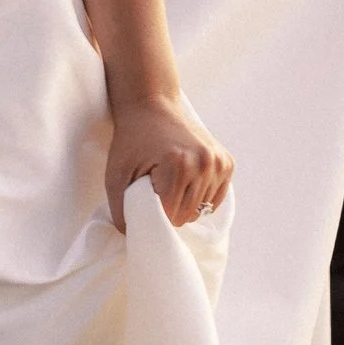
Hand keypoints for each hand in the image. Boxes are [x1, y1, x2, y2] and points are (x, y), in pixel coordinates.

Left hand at [105, 92, 232, 229]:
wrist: (151, 104)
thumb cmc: (131, 141)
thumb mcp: (116, 176)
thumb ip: (122, 212)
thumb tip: (135, 240)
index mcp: (179, 165)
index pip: (169, 216)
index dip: (151, 214)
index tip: (141, 199)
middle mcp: (205, 163)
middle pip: (186, 216)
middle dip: (167, 211)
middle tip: (154, 188)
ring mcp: (219, 162)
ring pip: (201, 211)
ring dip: (183, 205)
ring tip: (168, 182)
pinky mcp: (226, 163)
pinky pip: (214, 199)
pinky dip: (199, 198)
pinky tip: (185, 182)